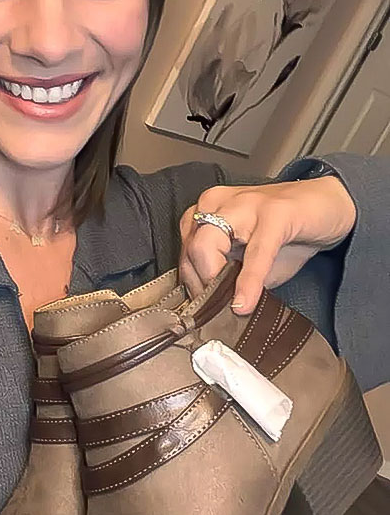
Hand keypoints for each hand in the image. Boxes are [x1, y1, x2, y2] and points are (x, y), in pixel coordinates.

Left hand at [179, 176, 356, 314]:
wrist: (330, 205)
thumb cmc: (288, 232)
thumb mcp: (252, 260)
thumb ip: (230, 277)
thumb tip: (214, 309)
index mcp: (209, 210)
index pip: (185, 249)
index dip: (191, 283)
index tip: (201, 308)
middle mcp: (221, 203)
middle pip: (192, 247)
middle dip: (199, 284)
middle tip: (213, 311)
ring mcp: (247, 204)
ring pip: (210, 243)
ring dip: (213, 281)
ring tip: (226, 306)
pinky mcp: (276, 212)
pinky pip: (255, 251)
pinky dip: (248, 280)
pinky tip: (246, 301)